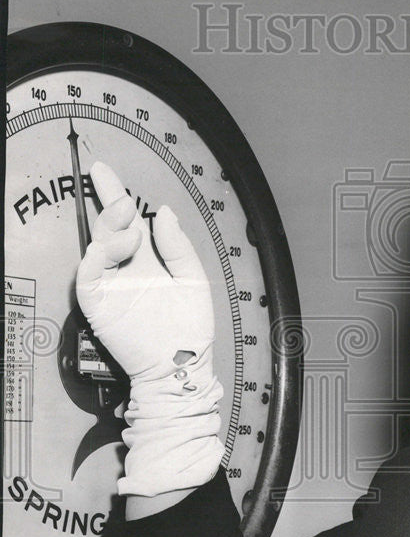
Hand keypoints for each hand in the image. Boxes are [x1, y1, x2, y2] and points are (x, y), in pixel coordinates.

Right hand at [76, 162, 213, 383]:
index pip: (128, 222)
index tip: (104, 170)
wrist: (182, 366)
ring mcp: (111, 284)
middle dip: (109, 204)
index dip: (114, 196)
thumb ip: (179, 247)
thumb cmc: (190, 329)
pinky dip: (101, 254)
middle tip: (120, 196)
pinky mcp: (99, 302)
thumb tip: (164, 213)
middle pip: (108, 227)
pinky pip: (89, 271)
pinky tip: (123, 248)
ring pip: (97, 244)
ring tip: (130, 227)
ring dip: (110, 228)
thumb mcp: (194, 280)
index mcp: (149, 261)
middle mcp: (126, 269)